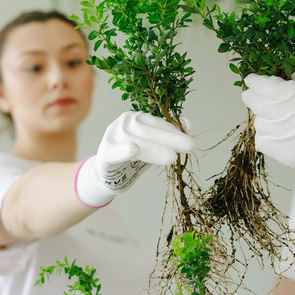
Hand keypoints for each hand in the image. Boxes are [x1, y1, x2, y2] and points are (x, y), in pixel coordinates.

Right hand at [75, 111, 193, 207]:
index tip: (190, 139)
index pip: (157, 122)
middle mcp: (122, 123)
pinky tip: (133, 149)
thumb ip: (167, 136)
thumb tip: (188, 125)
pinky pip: (114, 152)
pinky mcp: (104, 155)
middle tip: (189, 146)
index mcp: (135, 118)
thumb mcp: (153, 146)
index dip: (174, 130)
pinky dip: (123, 151)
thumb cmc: (133, 159)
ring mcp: (111, 137)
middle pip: (148, 130)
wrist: (109, 176)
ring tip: (172, 157)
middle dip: (170, 138)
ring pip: (135, 141)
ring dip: (155, 149)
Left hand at [242, 70, 294, 185]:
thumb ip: (289, 78)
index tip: (250, 80)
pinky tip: (277, 133)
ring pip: (259, 124)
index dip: (255, 82)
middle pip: (259, 105)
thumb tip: (263, 72)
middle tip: (250, 94)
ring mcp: (293, 138)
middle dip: (251, 97)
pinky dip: (265, 135)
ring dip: (262, 118)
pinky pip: (261, 141)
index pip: (269, 87)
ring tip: (275, 118)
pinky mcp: (289, 155)